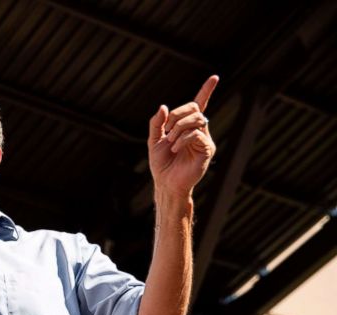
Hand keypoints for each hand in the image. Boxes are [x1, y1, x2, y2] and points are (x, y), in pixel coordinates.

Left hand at [148, 75, 218, 196]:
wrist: (166, 183)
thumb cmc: (161, 163)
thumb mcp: (153, 140)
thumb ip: (157, 123)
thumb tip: (164, 106)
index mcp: (186, 126)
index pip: (198, 105)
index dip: (206, 91)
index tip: (214, 77)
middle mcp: (198, 130)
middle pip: (195, 109)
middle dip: (178, 115)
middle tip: (167, 130)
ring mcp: (204, 139)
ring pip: (198, 119)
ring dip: (179, 127)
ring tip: (170, 141)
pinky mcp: (207, 150)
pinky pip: (198, 134)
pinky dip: (184, 138)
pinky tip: (176, 147)